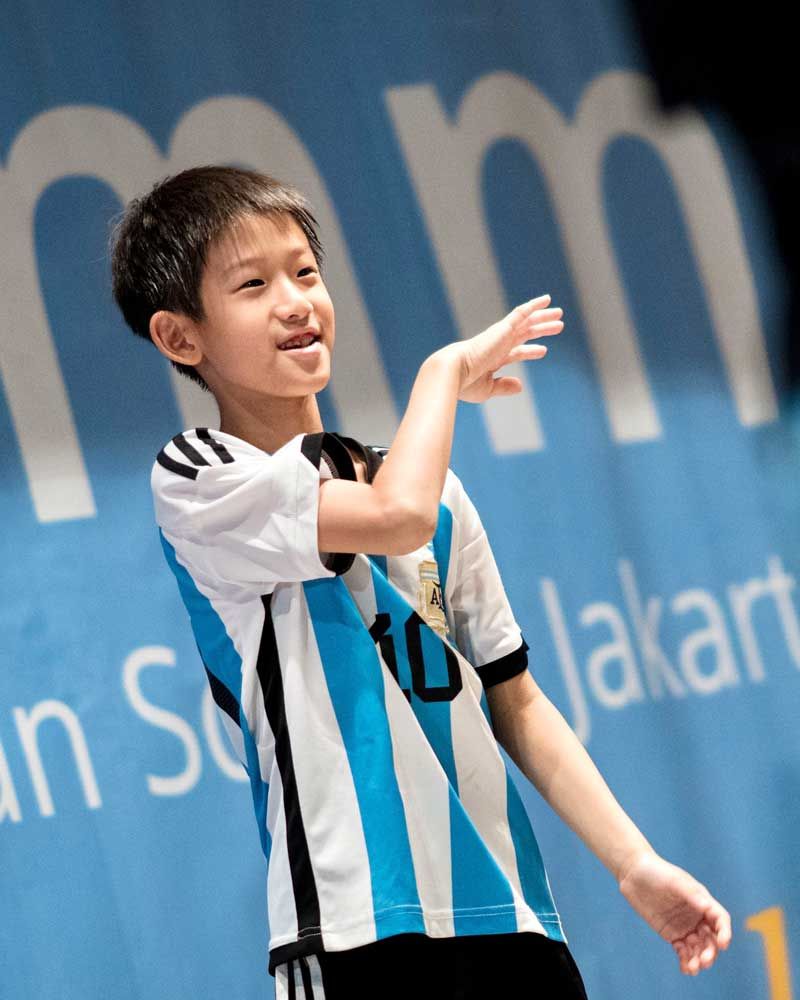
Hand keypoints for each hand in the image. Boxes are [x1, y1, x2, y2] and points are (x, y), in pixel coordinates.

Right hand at [441, 294, 562, 402]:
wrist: (453, 372)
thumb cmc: (464, 383)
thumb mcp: (487, 389)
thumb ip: (504, 386)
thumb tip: (520, 386)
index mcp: (492, 359)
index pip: (515, 352)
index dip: (530, 351)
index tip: (543, 351)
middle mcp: (498, 344)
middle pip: (524, 333)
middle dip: (541, 329)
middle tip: (558, 326)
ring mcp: (500, 335)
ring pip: (526, 322)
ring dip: (543, 317)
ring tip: (560, 314)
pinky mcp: (502, 328)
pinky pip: (521, 313)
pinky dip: (534, 306)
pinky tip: (547, 301)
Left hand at [618, 851, 731, 974]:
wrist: (633, 873)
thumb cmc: (656, 871)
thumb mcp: (674, 881)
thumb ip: (690, 894)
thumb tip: (706, 906)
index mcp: (702, 901)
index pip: (720, 920)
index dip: (725, 932)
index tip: (723, 944)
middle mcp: (696, 916)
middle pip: (711, 938)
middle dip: (710, 951)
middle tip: (703, 961)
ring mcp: (684, 926)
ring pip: (697, 948)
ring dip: (698, 959)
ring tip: (693, 968)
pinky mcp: (671, 934)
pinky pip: (682, 951)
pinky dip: (686, 961)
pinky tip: (685, 969)